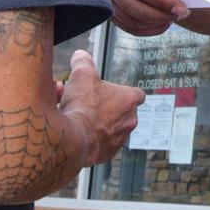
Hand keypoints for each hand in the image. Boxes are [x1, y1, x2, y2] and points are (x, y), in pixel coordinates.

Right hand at [58, 49, 145, 165]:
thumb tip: (80, 55)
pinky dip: (90, 139)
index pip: (136, 94)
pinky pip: (101, 144)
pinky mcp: (108, 154)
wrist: (72, 139)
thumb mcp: (81, 75)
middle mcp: (130, 120)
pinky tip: (76, 132)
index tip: (111, 93)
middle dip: (103, 106)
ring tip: (77, 117)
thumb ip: (83, 62)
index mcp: (129, 99)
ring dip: (96, 122)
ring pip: (110, 128)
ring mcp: (120, 139)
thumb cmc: (82, 106)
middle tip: (85, 103)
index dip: (123, 92)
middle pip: (120, 111)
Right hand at [105, 0, 187, 35]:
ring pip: (130, 20)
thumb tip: (174, 7)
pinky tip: (162, 24)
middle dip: (159, 15)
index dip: (162, 1)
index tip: (182, 8)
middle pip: (133, 7)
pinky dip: (148, 30)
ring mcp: (105, 0)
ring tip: (171, 18)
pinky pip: (129, 28)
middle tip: (179, 15)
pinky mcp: (110, 14)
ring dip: (155, 24)